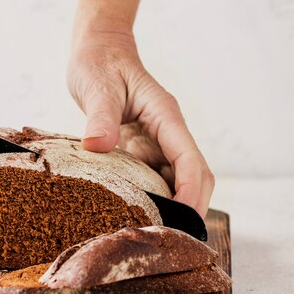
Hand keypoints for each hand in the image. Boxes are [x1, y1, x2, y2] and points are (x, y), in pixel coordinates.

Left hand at [68, 0, 213, 217]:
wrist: (98, 52)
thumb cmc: (101, 63)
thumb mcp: (98, 86)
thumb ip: (100, 116)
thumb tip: (98, 146)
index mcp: (165, 116)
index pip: (189, 158)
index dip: (190, 191)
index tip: (182, 218)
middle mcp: (167, 132)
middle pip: (195, 176)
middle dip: (191, 208)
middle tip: (173, 241)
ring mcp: (156, 143)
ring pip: (178, 181)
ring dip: (174, 208)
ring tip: (157, 237)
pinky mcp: (142, 150)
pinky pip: (155, 179)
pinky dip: (153, 199)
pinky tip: (138, 217)